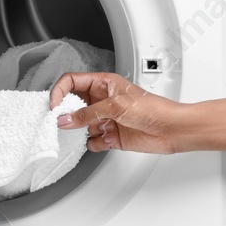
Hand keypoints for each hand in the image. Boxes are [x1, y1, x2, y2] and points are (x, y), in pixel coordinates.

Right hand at [46, 71, 186, 154]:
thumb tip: (65, 119)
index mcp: (104, 84)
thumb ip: (87, 114)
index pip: (73, 82)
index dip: (60, 92)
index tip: (54, 106)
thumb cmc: (153, 108)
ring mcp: (106, 119)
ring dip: (80, 131)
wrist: (171, 129)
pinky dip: (93, 144)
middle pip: (73, 105)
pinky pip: (93, 142)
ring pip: (81, 126)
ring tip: (86, 132)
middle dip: (66, 114)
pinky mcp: (111, 137)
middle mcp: (103, 101)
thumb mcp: (115, 106)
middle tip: (60, 122)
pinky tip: (102, 141)